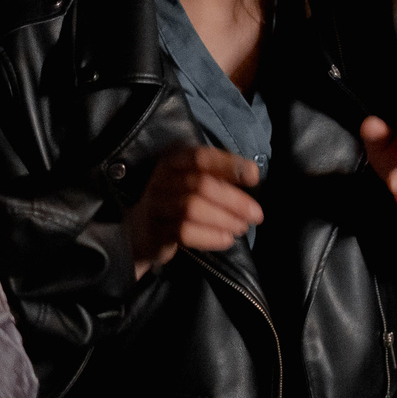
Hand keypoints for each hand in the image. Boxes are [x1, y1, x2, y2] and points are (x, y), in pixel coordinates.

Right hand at [126, 146, 262, 277]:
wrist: (140, 232)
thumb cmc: (178, 201)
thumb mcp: (195, 182)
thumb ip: (220, 176)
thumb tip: (252, 173)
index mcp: (175, 162)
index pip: (202, 157)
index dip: (230, 165)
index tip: (254, 177)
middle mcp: (162, 180)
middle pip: (202, 185)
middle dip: (234, 200)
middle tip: (256, 214)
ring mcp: (155, 205)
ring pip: (192, 209)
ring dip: (224, 219)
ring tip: (241, 227)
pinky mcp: (153, 230)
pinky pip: (184, 232)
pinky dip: (210, 236)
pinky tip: (226, 240)